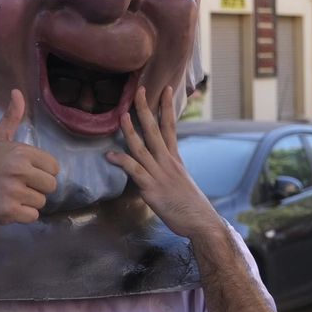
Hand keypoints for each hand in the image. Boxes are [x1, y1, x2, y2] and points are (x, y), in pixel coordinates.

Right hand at [0, 90, 58, 224]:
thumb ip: (11, 117)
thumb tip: (17, 91)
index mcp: (21, 152)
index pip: (54, 167)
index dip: (41, 172)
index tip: (24, 173)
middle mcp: (19, 170)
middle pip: (51, 186)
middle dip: (36, 189)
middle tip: (17, 186)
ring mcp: (14, 191)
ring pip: (41, 202)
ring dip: (28, 203)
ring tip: (10, 196)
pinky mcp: (10, 211)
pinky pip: (33, 216)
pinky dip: (22, 216)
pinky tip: (8, 208)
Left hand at [106, 86, 223, 240]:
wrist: (202, 222)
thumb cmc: (190, 205)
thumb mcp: (181, 180)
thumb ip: (168, 168)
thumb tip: (160, 164)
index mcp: (175, 158)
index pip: (170, 126)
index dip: (167, 107)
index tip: (165, 89)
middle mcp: (167, 162)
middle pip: (155, 130)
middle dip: (146, 109)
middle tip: (139, 90)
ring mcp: (159, 174)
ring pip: (142, 147)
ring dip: (130, 130)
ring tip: (121, 115)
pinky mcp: (151, 189)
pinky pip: (135, 171)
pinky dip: (122, 161)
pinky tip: (110, 155)